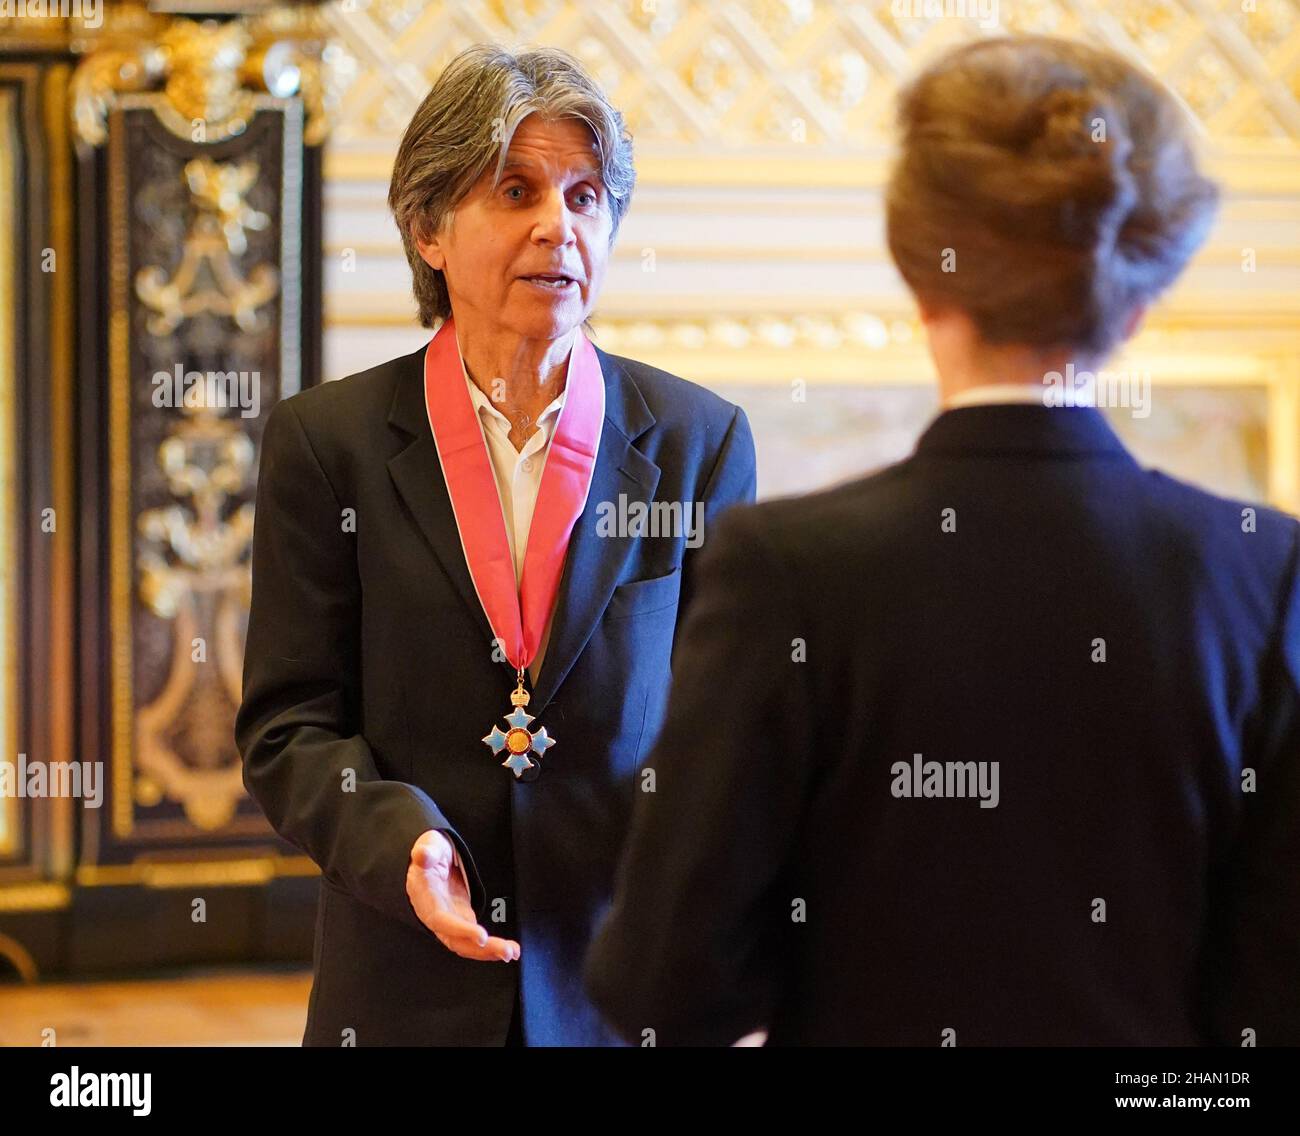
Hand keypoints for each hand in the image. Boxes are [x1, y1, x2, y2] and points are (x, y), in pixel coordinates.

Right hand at [406, 829, 519, 961]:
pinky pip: (473, 940)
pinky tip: (509, 949)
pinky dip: (490, 947)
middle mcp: (435, 915)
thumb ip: (427, 850)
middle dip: (481, 949)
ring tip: (512, 952)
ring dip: (488, 952)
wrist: (432, 858)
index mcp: (425, 897)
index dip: (459, 930)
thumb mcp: (430, 844)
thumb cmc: (431, 850)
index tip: (481, 936)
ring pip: (466, 944)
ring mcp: (449, 920)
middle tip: (506, 951)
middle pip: (455, 940)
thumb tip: (422, 856)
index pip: (440, 919)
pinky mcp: (461, 920)